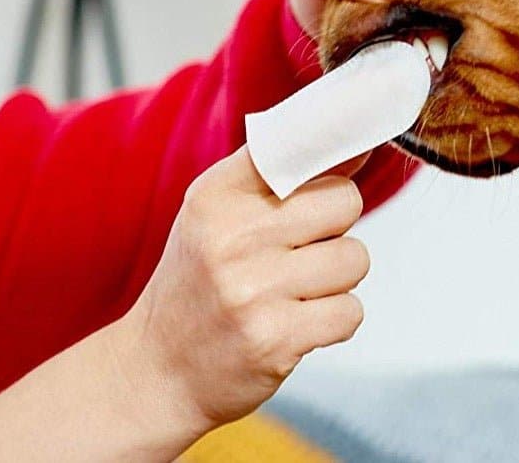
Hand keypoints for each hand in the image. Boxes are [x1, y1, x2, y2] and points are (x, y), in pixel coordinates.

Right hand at [115, 146, 369, 433]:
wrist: (158, 372)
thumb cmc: (201, 279)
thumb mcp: (218, 212)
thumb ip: (280, 171)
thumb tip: (359, 146)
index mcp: (217, 195)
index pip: (299, 145)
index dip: (338, 147)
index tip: (359, 145)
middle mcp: (232, 238)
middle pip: (346, 201)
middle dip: (338, 225)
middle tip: (304, 246)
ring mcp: (253, 291)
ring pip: (355, 258)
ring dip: (338, 277)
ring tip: (298, 288)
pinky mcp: (275, 340)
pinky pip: (351, 312)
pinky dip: (335, 319)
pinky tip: (299, 322)